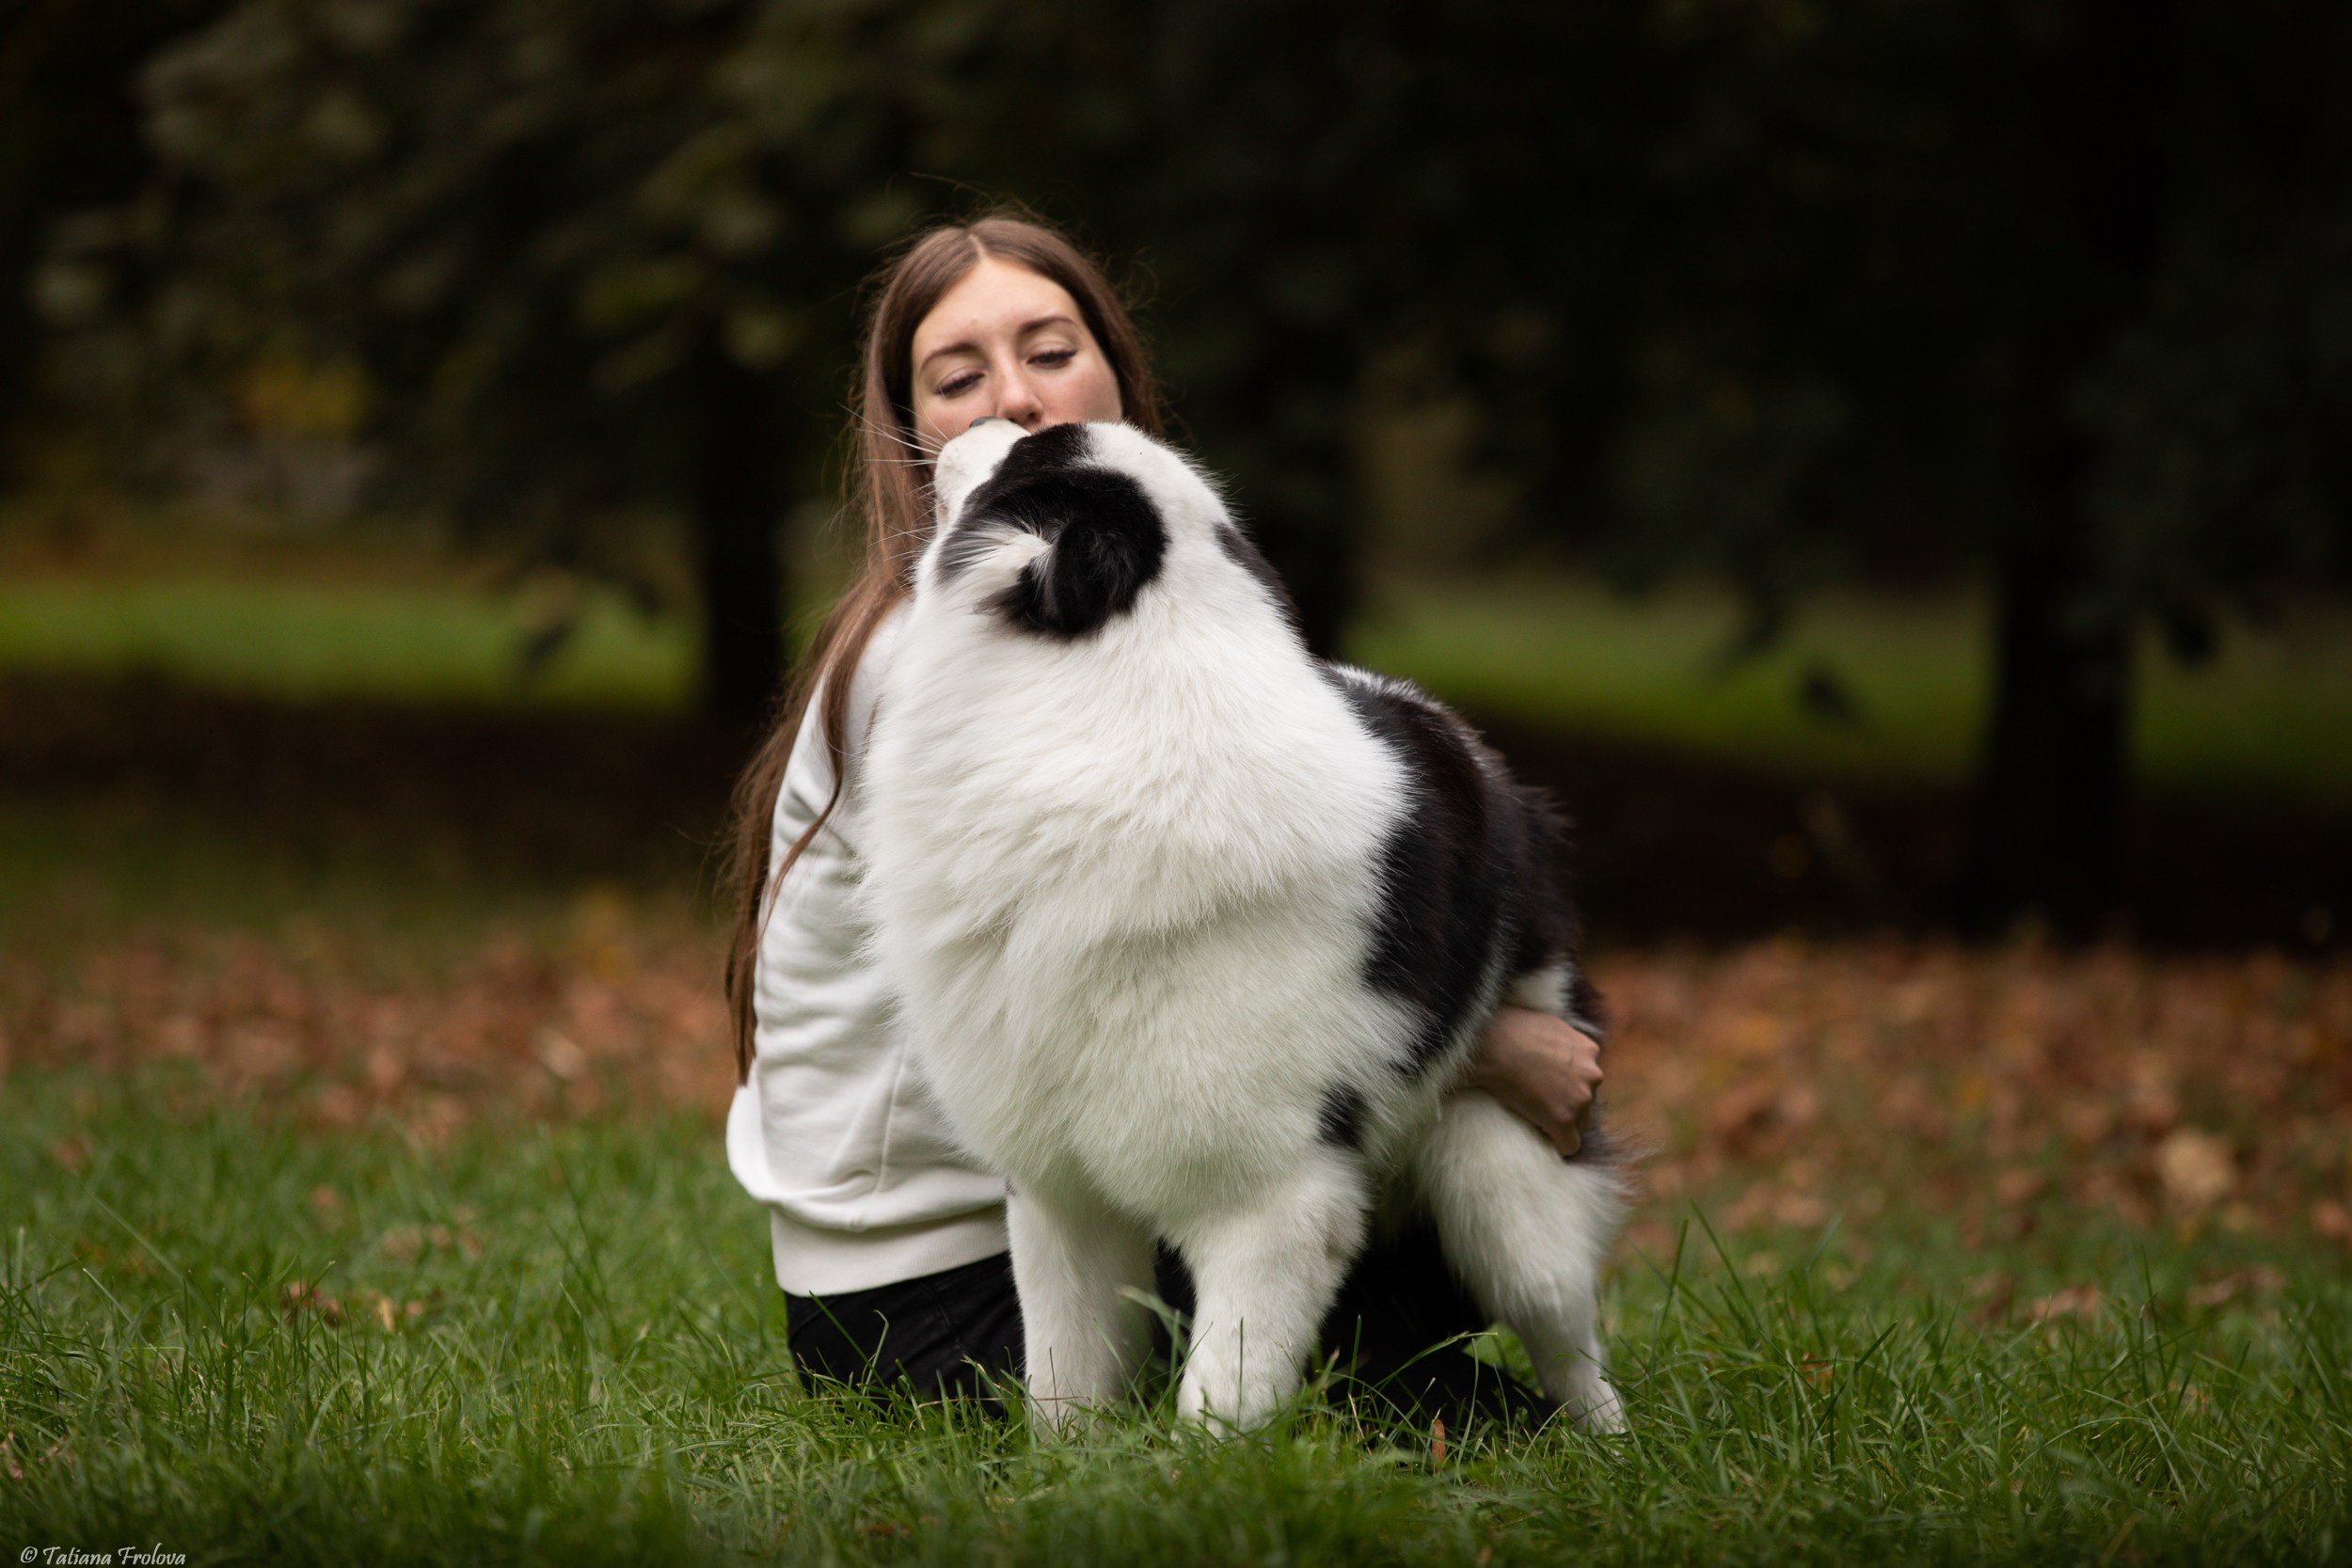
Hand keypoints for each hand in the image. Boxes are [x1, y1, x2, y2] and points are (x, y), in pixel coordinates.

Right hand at [1460, 1005, 1602, 1156]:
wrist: (1491, 1043)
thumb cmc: (1507, 1028)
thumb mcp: (1547, 1023)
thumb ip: (1562, 1039)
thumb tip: (1552, 1044)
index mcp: (1588, 1050)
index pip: (1588, 1078)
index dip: (1567, 1086)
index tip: (1549, 1089)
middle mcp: (1591, 1074)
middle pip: (1588, 1103)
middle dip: (1568, 1105)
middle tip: (1540, 1105)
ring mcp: (1580, 1097)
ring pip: (1580, 1124)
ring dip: (1562, 1123)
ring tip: (1536, 1120)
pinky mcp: (1563, 1118)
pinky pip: (1570, 1145)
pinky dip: (1558, 1145)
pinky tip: (1543, 1140)